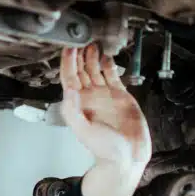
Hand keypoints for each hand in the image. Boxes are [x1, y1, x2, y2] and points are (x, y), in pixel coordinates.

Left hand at [59, 44, 151, 195]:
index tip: (68, 47)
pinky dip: (109, 65)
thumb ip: (72, 111)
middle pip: (81, 70)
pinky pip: (112, 76)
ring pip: (95, 70)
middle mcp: (90, 97)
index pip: (69, 77)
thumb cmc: (104, 149)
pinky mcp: (120, 96)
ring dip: (92, 57)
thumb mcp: (83, 130)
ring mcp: (104, 96)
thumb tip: (68, 90)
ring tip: (91, 42)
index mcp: (79, 103)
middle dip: (79, 55)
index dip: (68, 62)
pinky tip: (106, 56)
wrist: (127, 157)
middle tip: (79, 38)